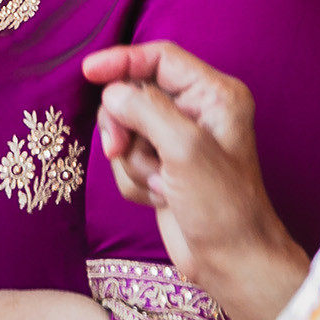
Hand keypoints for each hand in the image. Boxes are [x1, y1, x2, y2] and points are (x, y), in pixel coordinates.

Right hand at [83, 40, 310, 319]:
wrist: (230, 262)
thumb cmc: (222, 206)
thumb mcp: (185, 149)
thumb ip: (145, 111)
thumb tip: (112, 93)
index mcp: (214, 95)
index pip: (159, 58)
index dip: (121, 61)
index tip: (88, 72)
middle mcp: (197, 112)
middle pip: (134, 94)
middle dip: (123, 125)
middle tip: (119, 149)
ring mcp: (178, 142)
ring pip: (125, 131)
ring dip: (133, 161)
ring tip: (162, 184)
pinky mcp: (164, 168)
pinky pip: (127, 160)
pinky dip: (135, 181)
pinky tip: (161, 198)